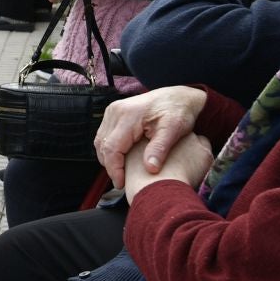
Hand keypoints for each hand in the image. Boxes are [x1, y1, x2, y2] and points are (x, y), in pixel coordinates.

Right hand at [94, 86, 208, 189]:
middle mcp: (115, 111)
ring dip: (108, 159)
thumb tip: (150, 169)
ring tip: (122, 174)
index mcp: (128, 115)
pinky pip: (104, 136)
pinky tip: (122, 161)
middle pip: (102, 145)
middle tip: (123, 182)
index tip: (122, 184)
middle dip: (110, 166)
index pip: (112, 148)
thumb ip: (160, 148)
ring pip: (100, 141)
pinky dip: (110, 150)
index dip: (114, 169)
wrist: (178, 96)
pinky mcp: (114, 114)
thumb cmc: (178, 111)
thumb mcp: (174, 130)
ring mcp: (113, 111)